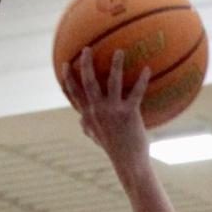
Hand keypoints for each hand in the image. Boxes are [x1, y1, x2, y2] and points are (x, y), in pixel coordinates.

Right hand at [61, 47, 151, 176]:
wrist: (128, 163)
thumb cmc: (113, 150)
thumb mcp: (96, 138)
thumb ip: (87, 127)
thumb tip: (79, 120)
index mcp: (89, 116)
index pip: (74, 94)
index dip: (68, 78)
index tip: (64, 63)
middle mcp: (98, 111)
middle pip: (88, 82)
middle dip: (86, 63)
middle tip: (87, 48)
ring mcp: (113, 112)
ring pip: (112, 82)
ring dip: (116, 65)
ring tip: (119, 51)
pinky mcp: (128, 114)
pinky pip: (136, 93)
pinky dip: (142, 80)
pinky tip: (147, 68)